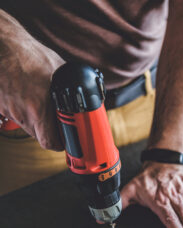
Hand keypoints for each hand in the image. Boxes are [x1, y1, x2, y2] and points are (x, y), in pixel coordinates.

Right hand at [0, 10, 63, 149]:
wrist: (2, 46)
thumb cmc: (31, 55)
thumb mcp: (61, 71)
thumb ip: (74, 86)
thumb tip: (89, 92)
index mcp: (38, 108)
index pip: (50, 142)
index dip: (60, 143)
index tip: (66, 139)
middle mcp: (22, 113)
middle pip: (39, 136)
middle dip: (50, 131)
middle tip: (57, 121)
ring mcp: (8, 109)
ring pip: (26, 126)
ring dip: (35, 120)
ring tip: (40, 103)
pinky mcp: (0, 105)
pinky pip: (14, 115)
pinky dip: (21, 110)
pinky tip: (27, 96)